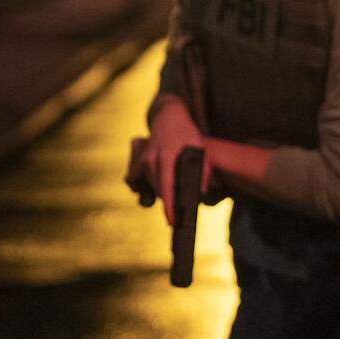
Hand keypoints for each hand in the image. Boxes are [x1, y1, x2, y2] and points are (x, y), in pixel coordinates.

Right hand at [145, 97, 209, 226]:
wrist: (168, 117)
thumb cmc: (187, 134)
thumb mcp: (200, 149)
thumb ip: (202, 171)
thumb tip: (200, 194)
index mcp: (167, 157)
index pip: (167, 188)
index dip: (170, 207)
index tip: (172, 221)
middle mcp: (151, 160)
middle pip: (159, 192)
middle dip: (170, 197)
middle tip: (181, 194)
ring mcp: (142, 160)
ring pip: (150, 186)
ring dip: (160, 189)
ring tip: (171, 179)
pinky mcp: (137, 160)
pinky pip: (139, 180)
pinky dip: (147, 183)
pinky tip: (155, 178)